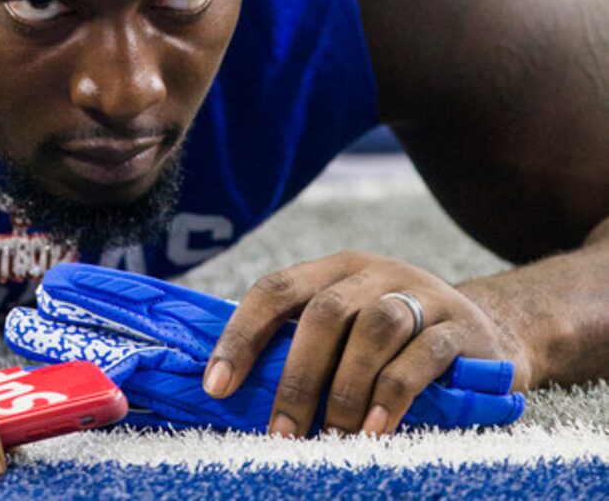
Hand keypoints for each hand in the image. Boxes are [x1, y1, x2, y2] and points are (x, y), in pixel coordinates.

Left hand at [202, 252, 525, 437]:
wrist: (490, 333)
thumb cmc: (399, 344)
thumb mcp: (353, 332)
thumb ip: (308, 349)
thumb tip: (236, 396)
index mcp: (335, 270)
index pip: (276, 290)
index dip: (242, 336)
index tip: (217, 387)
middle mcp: (375, 273)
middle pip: (325, 312)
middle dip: (297, 376)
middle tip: (281, 432)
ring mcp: (421, 295)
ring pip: (374, 328)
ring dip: (346, 387)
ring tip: (332, 436)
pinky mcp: (461, 328)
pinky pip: (424, 355)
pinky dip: (395, 392)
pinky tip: (376, 429)